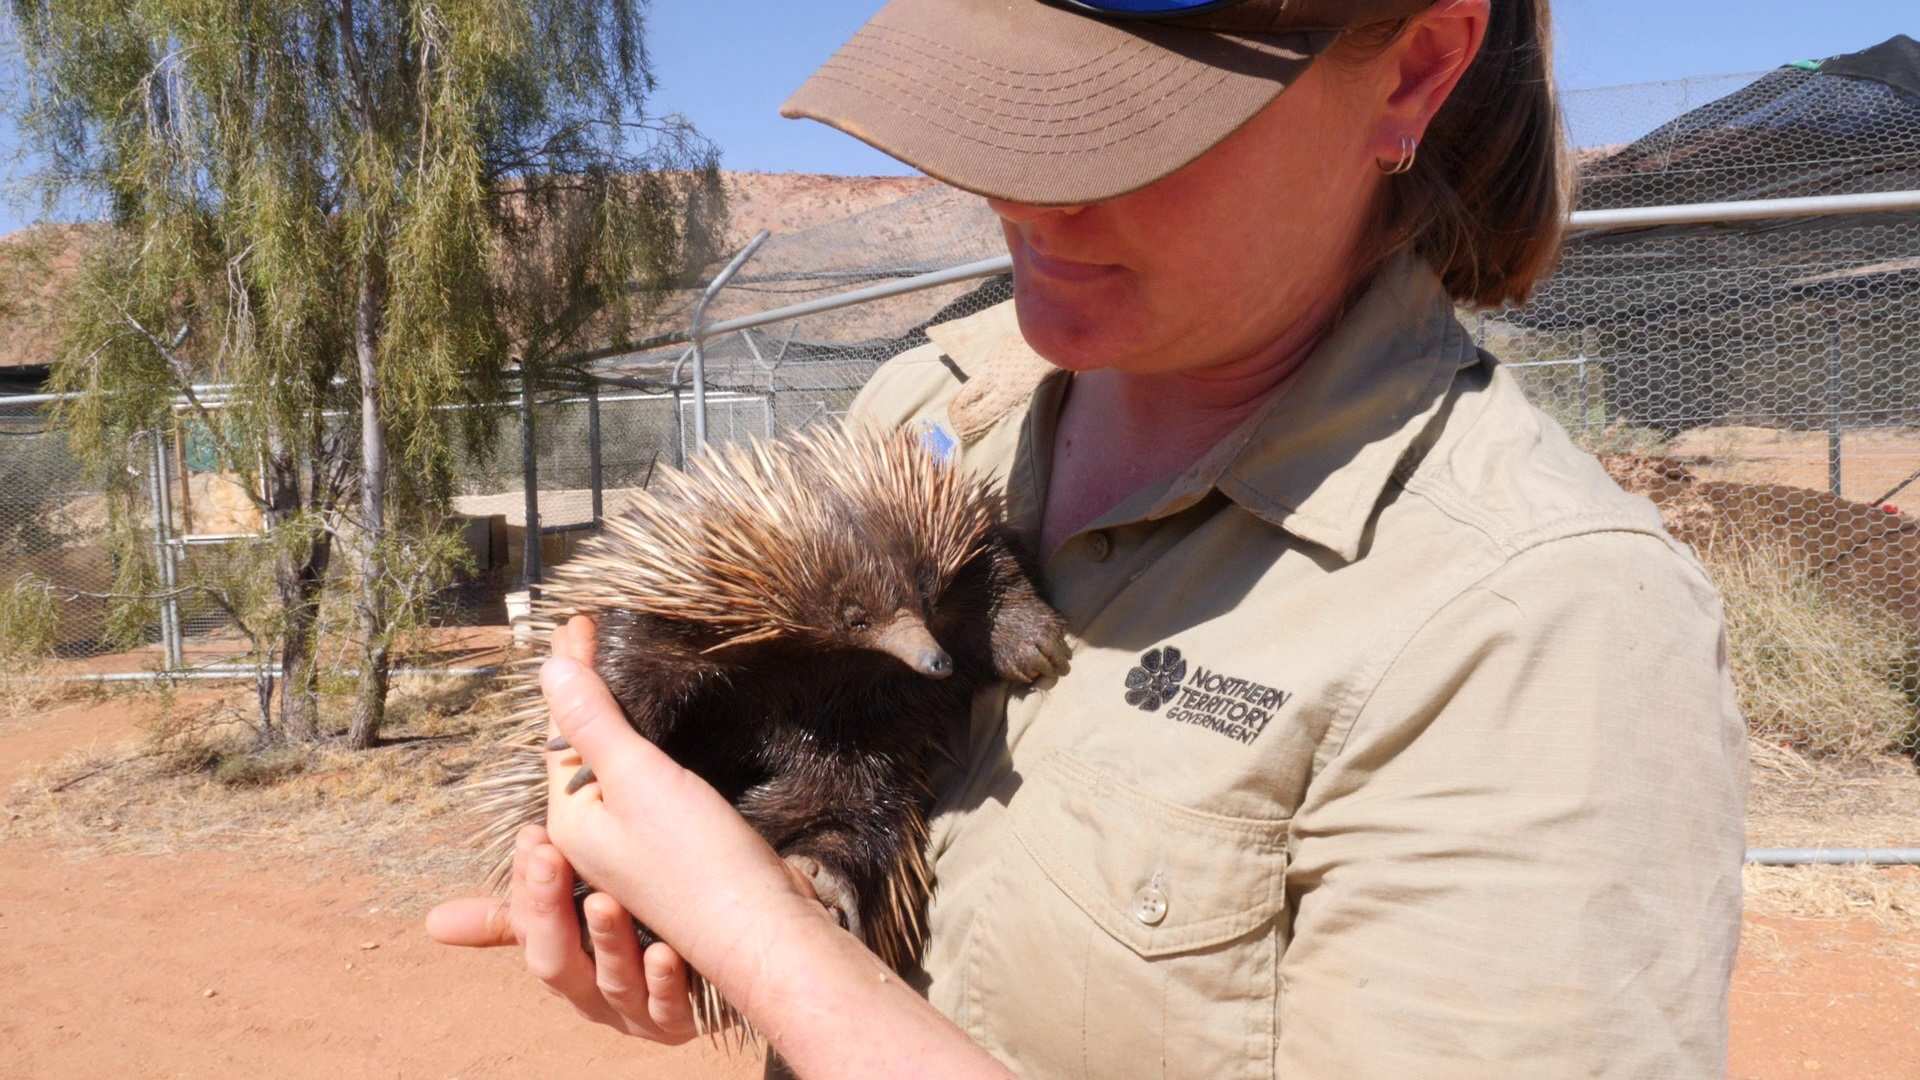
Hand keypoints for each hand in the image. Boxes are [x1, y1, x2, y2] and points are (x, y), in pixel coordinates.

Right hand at [426, 823, 700, 1042]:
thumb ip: (515, 913)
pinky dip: (664, 982)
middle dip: (549, 910)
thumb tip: (433, 924)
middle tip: (548, 857)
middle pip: (557, 962)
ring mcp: (636, 1010)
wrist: (722, 949)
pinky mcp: (680, 1020)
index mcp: (565, 963)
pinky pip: (670, 1008)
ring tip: (606, 902)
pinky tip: (665, 952)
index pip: (528, 931)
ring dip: (607, 942)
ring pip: (614, 983)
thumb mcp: (573, 919)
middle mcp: (593, 993)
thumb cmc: (639, 929)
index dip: (525, 891)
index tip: (533, 839)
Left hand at [537, 615, 834, 1013]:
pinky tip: (655, 737)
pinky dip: (640, 752)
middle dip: (582, 694)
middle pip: (580, 749)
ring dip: (609, 722)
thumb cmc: (699, 864)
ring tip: (611, 675)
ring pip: (611, 771)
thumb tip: (548, 669)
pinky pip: (642, 790)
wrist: (763, 932)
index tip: (579, 619)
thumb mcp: (640, 782)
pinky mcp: (672, 855)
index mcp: (572, 821)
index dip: (571, 670)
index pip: (562, 728)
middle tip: (589, 637)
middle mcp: (593, 838)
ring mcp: (631, 850)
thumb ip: (594, 724)